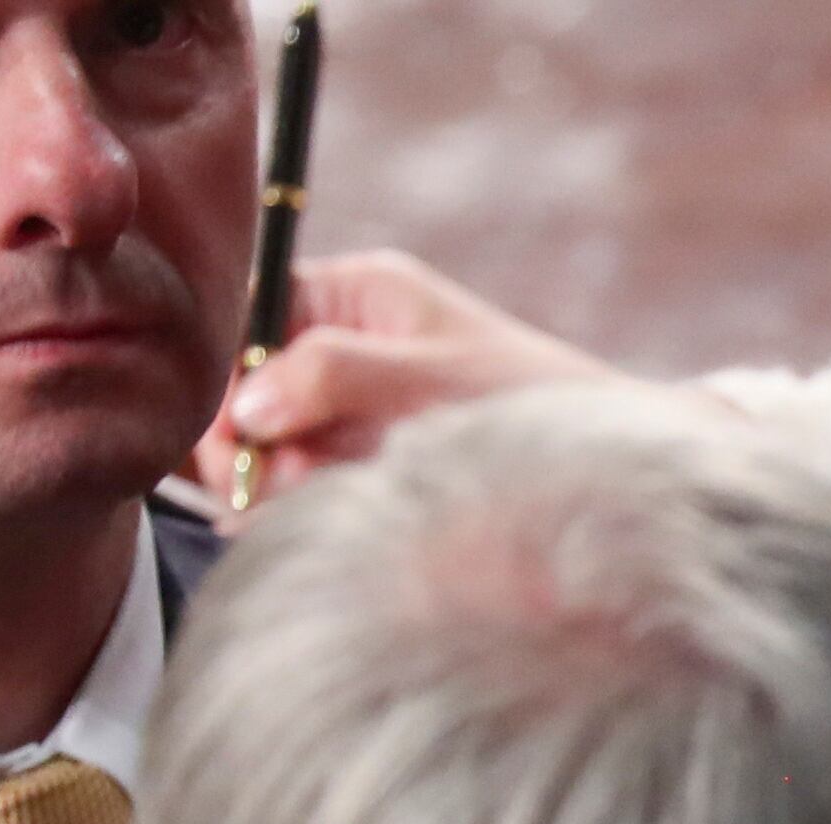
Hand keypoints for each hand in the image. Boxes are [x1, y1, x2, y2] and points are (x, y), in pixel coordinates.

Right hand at [192, 251, 627, 510]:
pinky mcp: (365, 456)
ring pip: (269, 441)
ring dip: (273, 480)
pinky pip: (304, 478)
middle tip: (260, 487)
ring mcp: (352, 402)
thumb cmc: (531, 401)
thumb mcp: (431, 378)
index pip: (245, 315)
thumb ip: (335, 377)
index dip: (223, 375)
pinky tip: (313, 523)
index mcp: (355, 293)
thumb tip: (247, 405)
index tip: (230, 436)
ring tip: (311, 505)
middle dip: (245, 439)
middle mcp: (343, 341)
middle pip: (244, 385)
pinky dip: (299, 503)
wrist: (607, 460)